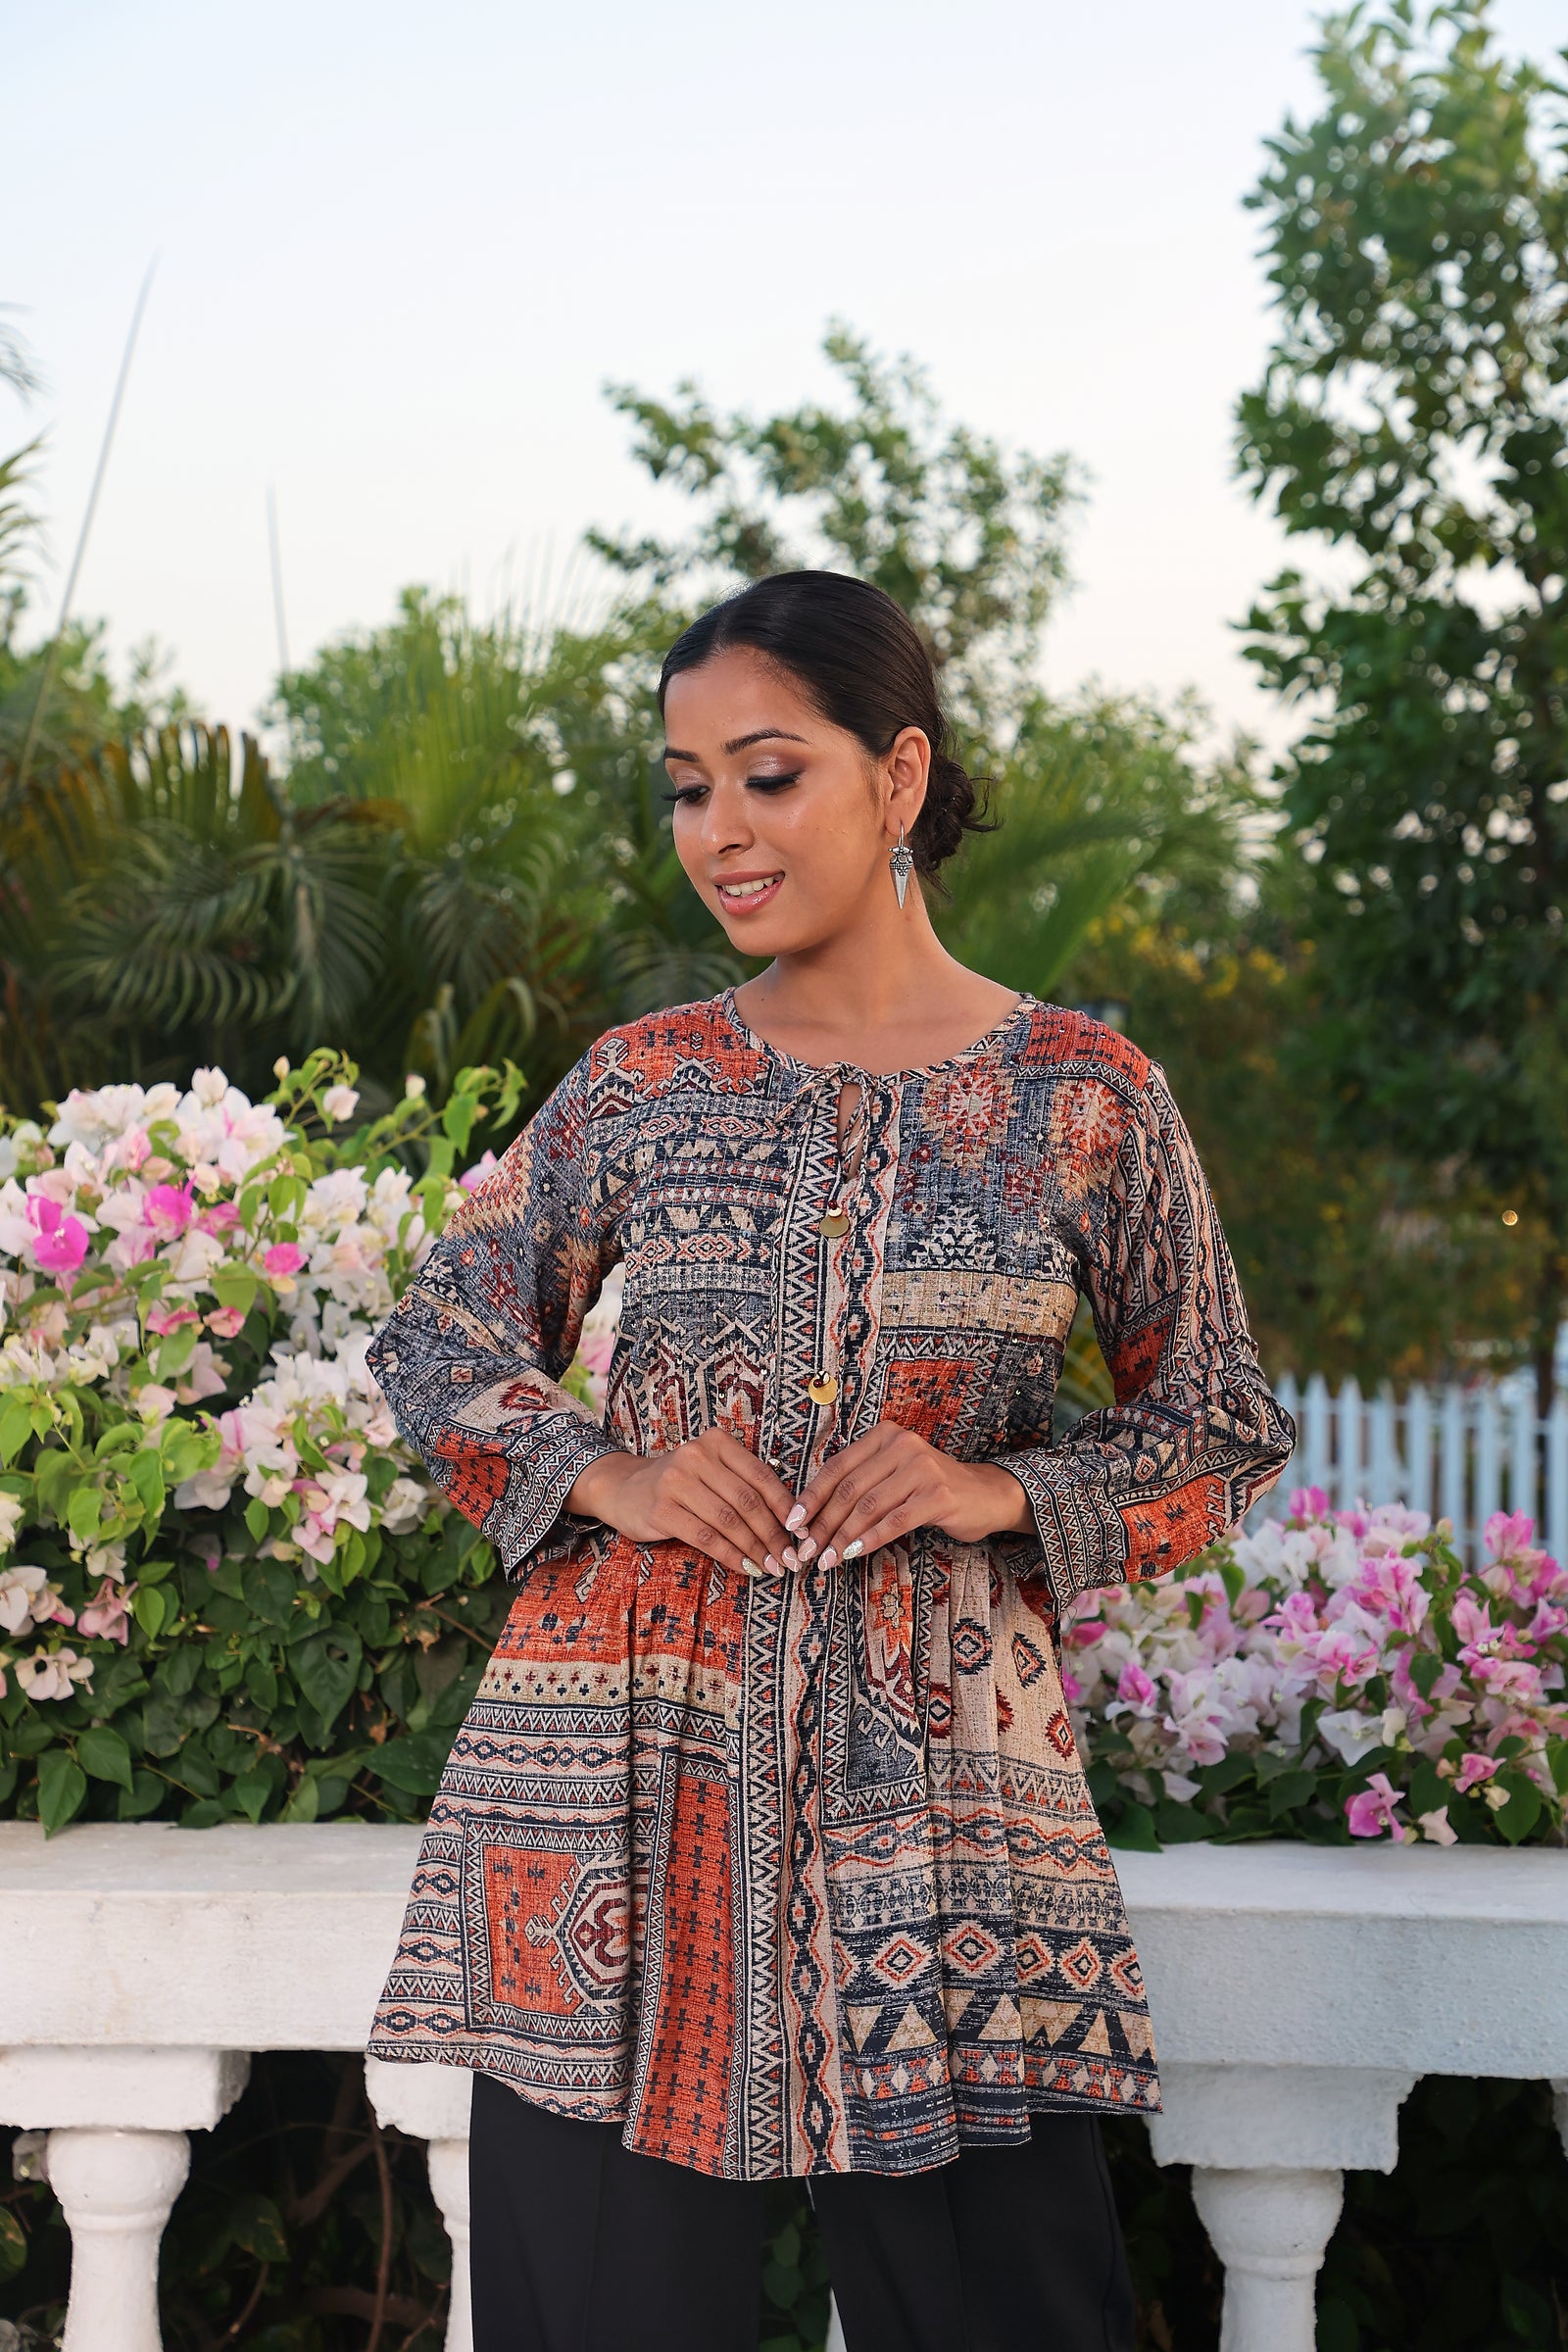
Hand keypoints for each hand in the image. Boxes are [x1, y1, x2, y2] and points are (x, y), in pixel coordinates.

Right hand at [566, 1431, 799, 1577]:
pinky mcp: (661, 1510)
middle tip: (789, 1558)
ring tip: (771, 1567)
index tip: (801, 1532)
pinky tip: (745, 1567)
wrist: (623, 1488)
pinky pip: (705, 1537)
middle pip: (747, 1500)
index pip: (761, 1475)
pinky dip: (730, 1555)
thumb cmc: (679, 1484)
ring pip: (728, 1520)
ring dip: (755, 1548)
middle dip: (773, 1534)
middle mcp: (696, 1456)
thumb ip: (743, 1485)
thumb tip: (789, 1522)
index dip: (785, 1506)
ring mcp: (676, 1482)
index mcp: (716, 1442)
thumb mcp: (711, 1472)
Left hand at [792, 1422, 1031, 1568]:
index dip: (811, 1497)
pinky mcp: (937, 1495)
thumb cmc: (930, 1489)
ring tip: (826, 1559)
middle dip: (822, 1524)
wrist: (985, 1495)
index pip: (837, 1467)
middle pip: (849, 1489)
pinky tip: (854, 1554)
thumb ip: (861, 1486)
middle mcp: (902, 1445)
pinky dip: (870, 1539)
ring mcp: (921, 1468)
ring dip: (842, 1537)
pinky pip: (894, 1521)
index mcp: (884, 1436)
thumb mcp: (893, 1476)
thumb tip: (813, 1518)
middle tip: (806, 1551)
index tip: (792, 1523)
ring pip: (868, 1507)